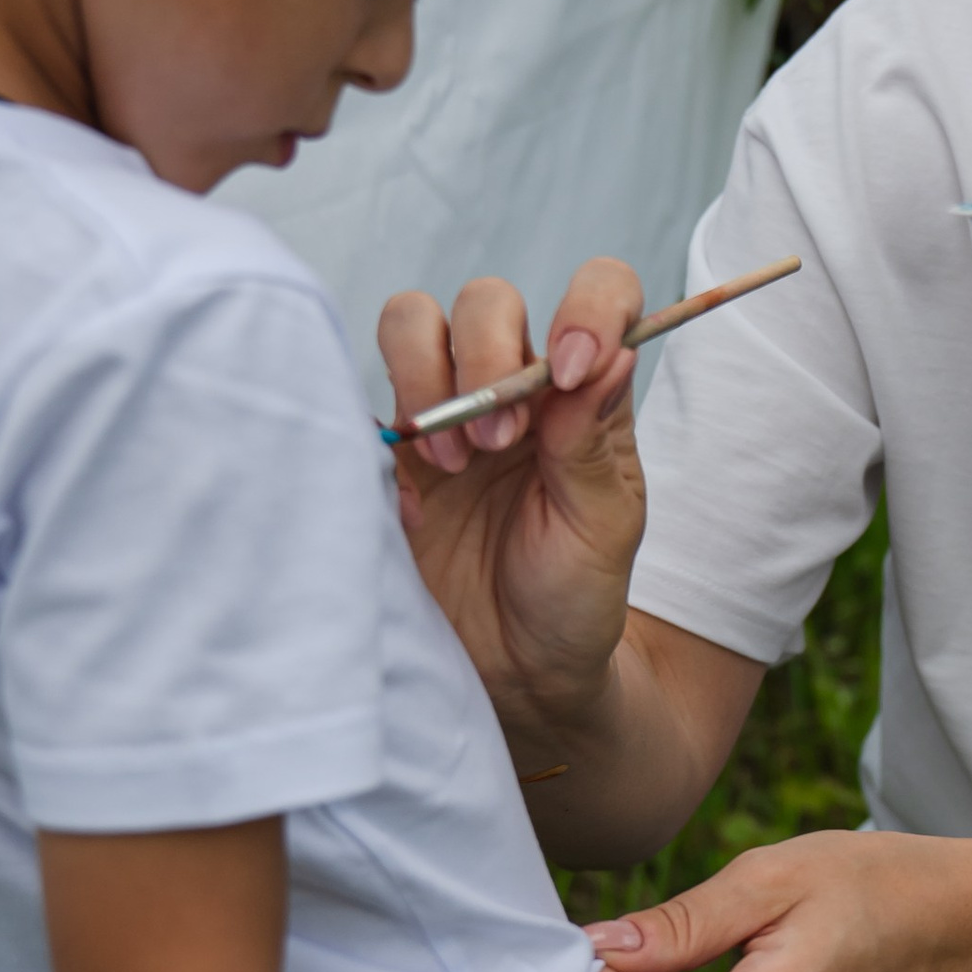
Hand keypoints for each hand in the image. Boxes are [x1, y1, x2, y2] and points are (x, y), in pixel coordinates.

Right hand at [377, 262, 644, 736]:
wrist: (514, 676)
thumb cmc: (574, 598)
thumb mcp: (604, 527)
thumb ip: (594, 441)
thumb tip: (612, 349)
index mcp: (583, 395)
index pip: (598, 295)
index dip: (585, 306)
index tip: (569, 368)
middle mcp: (512, 387)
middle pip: (485, 300)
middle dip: (485, 354)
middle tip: (497, 444)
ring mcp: (444, 415)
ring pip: (413, 323)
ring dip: (427, 377)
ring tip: (452, 465)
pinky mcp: (386, 453)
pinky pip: (359, 397)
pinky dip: (378, 429)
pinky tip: (407, 502)